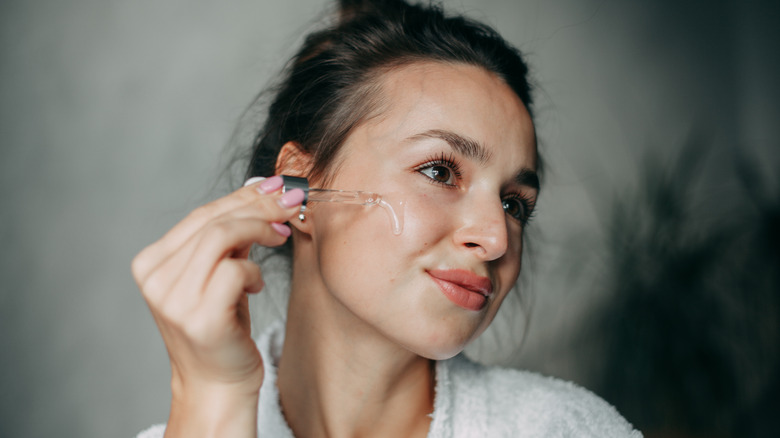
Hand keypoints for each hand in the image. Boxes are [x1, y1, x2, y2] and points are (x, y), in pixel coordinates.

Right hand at [132, 175, 302, 435]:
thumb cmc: (222, 326)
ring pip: (222, 237)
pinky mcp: (199, 319)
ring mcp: (173, 300)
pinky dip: (254, 271)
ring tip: (281, 236)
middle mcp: (156, 278)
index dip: (243, 196)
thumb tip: (265, 187)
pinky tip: (257, 286)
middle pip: (213, 220)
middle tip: (294, 202)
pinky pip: (234, 270)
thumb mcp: (218, 273)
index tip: (277, 187)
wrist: (217, 384)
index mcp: (151, 262)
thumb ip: (231, 236)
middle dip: (260, 206)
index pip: (202, 214)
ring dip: (261, 229)